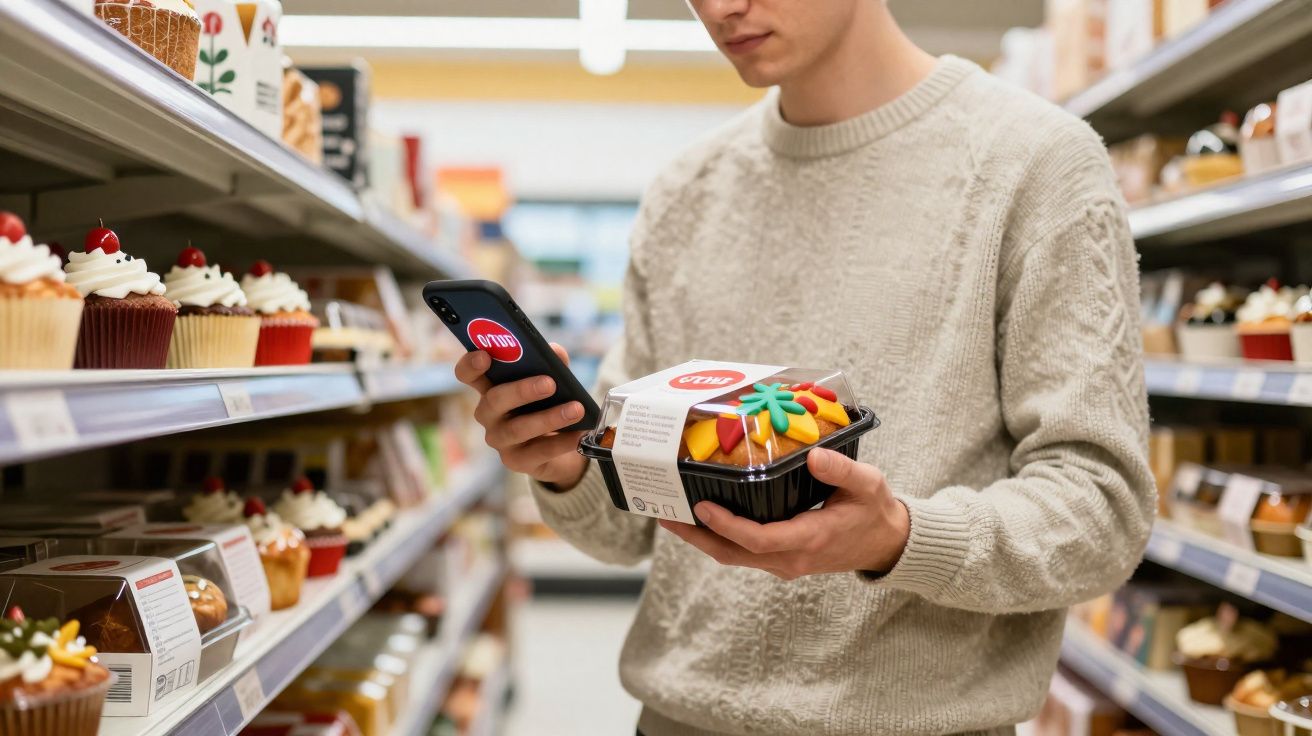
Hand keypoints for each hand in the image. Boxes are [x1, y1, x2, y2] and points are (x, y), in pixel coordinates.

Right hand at [455, 344, 589, 489]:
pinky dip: (562, 442)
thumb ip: (553, 364)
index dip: (471, 365)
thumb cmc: (548, 404)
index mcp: (491, 388)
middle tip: (550, 383)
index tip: (484, 356)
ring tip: (575, 409)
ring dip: (549, 418)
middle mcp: (489, 414)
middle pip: (494, 400)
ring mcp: (500, 440)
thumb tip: (555, 351)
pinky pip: (538, 451)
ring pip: (518, 428)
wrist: (561, 445)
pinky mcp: (516, 461)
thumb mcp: (552, 381)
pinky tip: (579, 434)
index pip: (468, 375)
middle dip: (522, 390)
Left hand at [659, 448, 909, 579]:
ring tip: (672, 516)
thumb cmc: (875, 511)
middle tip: (664, 516)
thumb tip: (814, 455)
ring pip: (734, 556)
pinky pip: (743, 553)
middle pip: (733, 554)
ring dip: (702, 539)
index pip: (758, 540)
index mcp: (809, 539)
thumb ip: (842, 471)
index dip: (726, 526)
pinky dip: (719, 538)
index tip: (701, 507)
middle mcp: (791, 558)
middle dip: (696, 537)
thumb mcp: (868, 485)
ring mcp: (785, 563)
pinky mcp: (781, 560)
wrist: (886, 543)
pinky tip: (702, 518)